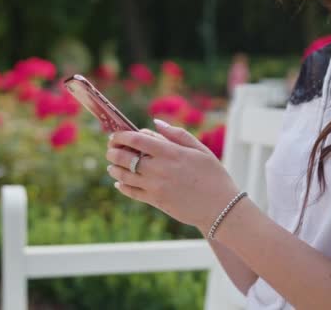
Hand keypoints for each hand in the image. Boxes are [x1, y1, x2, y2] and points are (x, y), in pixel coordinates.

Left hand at [106, 119, 239, 233]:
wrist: (220, 207)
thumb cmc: (213, 175)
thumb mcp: (200, 150)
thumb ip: (177, 135)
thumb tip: (156, 123)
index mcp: (171, 152)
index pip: (137, 139)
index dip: (122, 136)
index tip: (116, 135)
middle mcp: (160, 169)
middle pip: (126, 157)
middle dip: (114, 151)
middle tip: (110, 149)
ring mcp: (156, 186)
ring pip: (125, 176)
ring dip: (114, 168)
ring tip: (112, 165)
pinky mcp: (156, 201)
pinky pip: (132, 192)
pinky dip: (122, 186)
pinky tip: (119, 182)